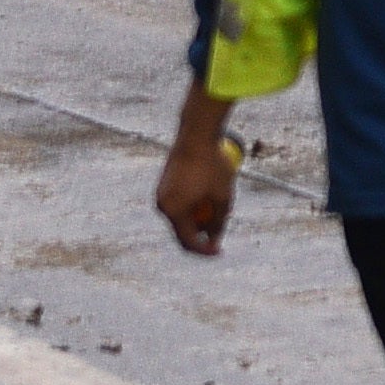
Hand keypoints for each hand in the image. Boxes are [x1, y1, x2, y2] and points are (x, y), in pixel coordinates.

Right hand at [158, 86, 240, 256]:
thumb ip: (219, 222)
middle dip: (199, 237)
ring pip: (179, 219)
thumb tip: (214, 239)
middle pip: (181, 232)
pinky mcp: (164, 185)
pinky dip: (190, 208)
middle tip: (218, 237)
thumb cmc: (212, 164)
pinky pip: (177, 205)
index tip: (219, 250)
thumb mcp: (223, 197)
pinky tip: (206, 200)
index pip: (188, 241)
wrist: (197, 134)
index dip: (204, 250)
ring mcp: (161, 194)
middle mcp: (162, 205)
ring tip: (215, 215)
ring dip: (195, 222)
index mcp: (174, 211)